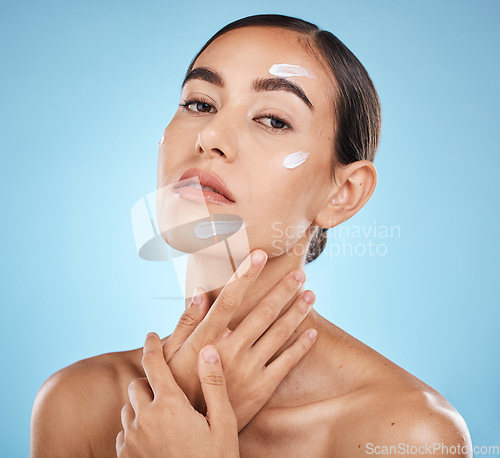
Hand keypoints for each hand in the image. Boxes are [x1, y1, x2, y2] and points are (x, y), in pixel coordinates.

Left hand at [116, 332, 238, 457]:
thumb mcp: (223, 424)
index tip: (151, 334)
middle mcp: (145, 419)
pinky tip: (154, 438)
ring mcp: (131, 440)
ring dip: (141, 405)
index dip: (152, 345)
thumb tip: (208, 349)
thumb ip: (213, 383)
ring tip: (163, 416)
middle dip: (149, 382)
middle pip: (137, 384)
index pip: (154, 364)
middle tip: (166, 390)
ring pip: (129, 408)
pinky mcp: (124, 457)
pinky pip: (124, 431)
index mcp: (170, 406)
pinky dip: (135, 428)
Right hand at [162, 249, 317, 430]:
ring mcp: (249, 369)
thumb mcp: (173, 353)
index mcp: (208, 338)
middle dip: (283, 290)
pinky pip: (287, 362)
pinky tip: (313, 331)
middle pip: (263, 312)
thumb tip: (199, 291)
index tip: (259, 255)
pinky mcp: (262, 387)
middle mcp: (231, 350)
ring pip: (279, 333)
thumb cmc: (179, 381)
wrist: (193, 426)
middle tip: (300, 274)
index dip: (245, 275)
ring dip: (297, 312)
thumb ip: (186, 321)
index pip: (230, 299)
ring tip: (311, 295)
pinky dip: (302, 346)